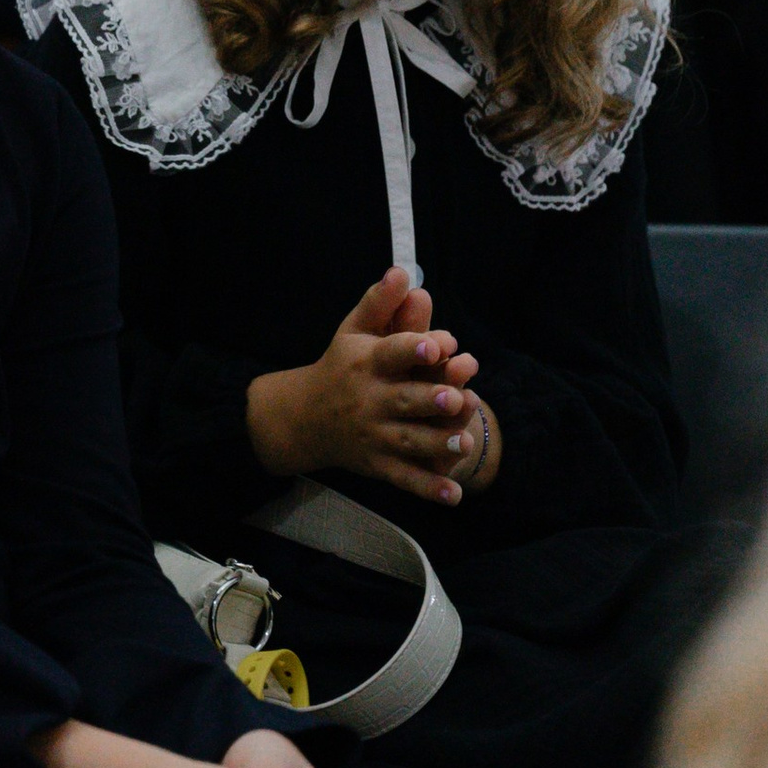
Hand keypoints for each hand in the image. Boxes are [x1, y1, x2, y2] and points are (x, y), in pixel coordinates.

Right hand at [247, 268, 487, 505]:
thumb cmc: (340, 367)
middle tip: (455, 396)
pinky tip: (454, 496)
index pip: (391, 353)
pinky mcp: (378, 464)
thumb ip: (380, 303)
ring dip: (436, 443)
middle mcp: (369, 400)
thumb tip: (404, 271)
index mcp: (367, 363)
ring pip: (407, 441)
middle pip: (403, 400)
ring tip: (464, 441)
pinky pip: (404, 478)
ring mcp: (373, 435)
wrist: (303, 419)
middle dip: (429, 399)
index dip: (413, 347)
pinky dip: (428, 488)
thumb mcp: (353, 331)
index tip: (435, 344)